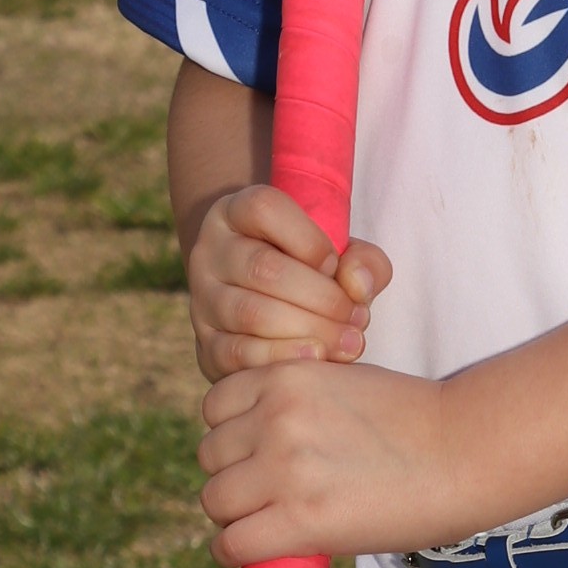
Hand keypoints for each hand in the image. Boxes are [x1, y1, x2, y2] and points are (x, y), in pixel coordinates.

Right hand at [184, 182, 392, 385]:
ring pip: (252, 314)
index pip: (264, 208)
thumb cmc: (309, 272)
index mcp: (235, 213)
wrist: (267, 307)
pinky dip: (285, 358)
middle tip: (358, 317)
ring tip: (348, 341)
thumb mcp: (340, 254)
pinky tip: (317, 358)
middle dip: (323, 298)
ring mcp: (203, 301)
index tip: (335, 263)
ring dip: (310, 330)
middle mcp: (210, 252)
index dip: (309, 239)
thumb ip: (364, 261)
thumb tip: (357, 285)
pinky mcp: (206, 346)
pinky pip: (240, 355)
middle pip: (264, 269)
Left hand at [199, 355, 464, 567]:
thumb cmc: (417, 422)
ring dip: (234, 517)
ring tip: (265, 525)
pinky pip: (232, 544)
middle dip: (232, 476)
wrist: (466, 450)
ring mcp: (284, 468)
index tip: (254, 456)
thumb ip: (300, 404)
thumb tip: (264, 445)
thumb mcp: (346, 385)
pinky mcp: (299, 519)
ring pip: (215, 501)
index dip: (232, 436)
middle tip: (264, 497)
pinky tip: (257, 552)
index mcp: (286, 377)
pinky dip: (236, 553)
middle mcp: (275, 417)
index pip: (215, 408)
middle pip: (210, 456)